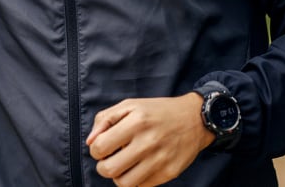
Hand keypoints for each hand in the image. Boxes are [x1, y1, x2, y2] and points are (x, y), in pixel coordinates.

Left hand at [86, 93, 214, 186]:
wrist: (195, 119)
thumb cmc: (157, 111)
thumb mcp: (130, 105)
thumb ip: (104, 119)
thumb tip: (90, 142)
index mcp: (135, 122)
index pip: (99, 147)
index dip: (96, 150)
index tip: (104, 146)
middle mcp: (148, 142)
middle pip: (109, 169)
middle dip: (103, 167)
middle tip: (110, 159)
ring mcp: (160, 160)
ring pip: (124, 183)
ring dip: (118, 176)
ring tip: (123, 166)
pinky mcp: (170, 172)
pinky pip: (142, 186)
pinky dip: (136, 180)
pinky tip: (139, 167)